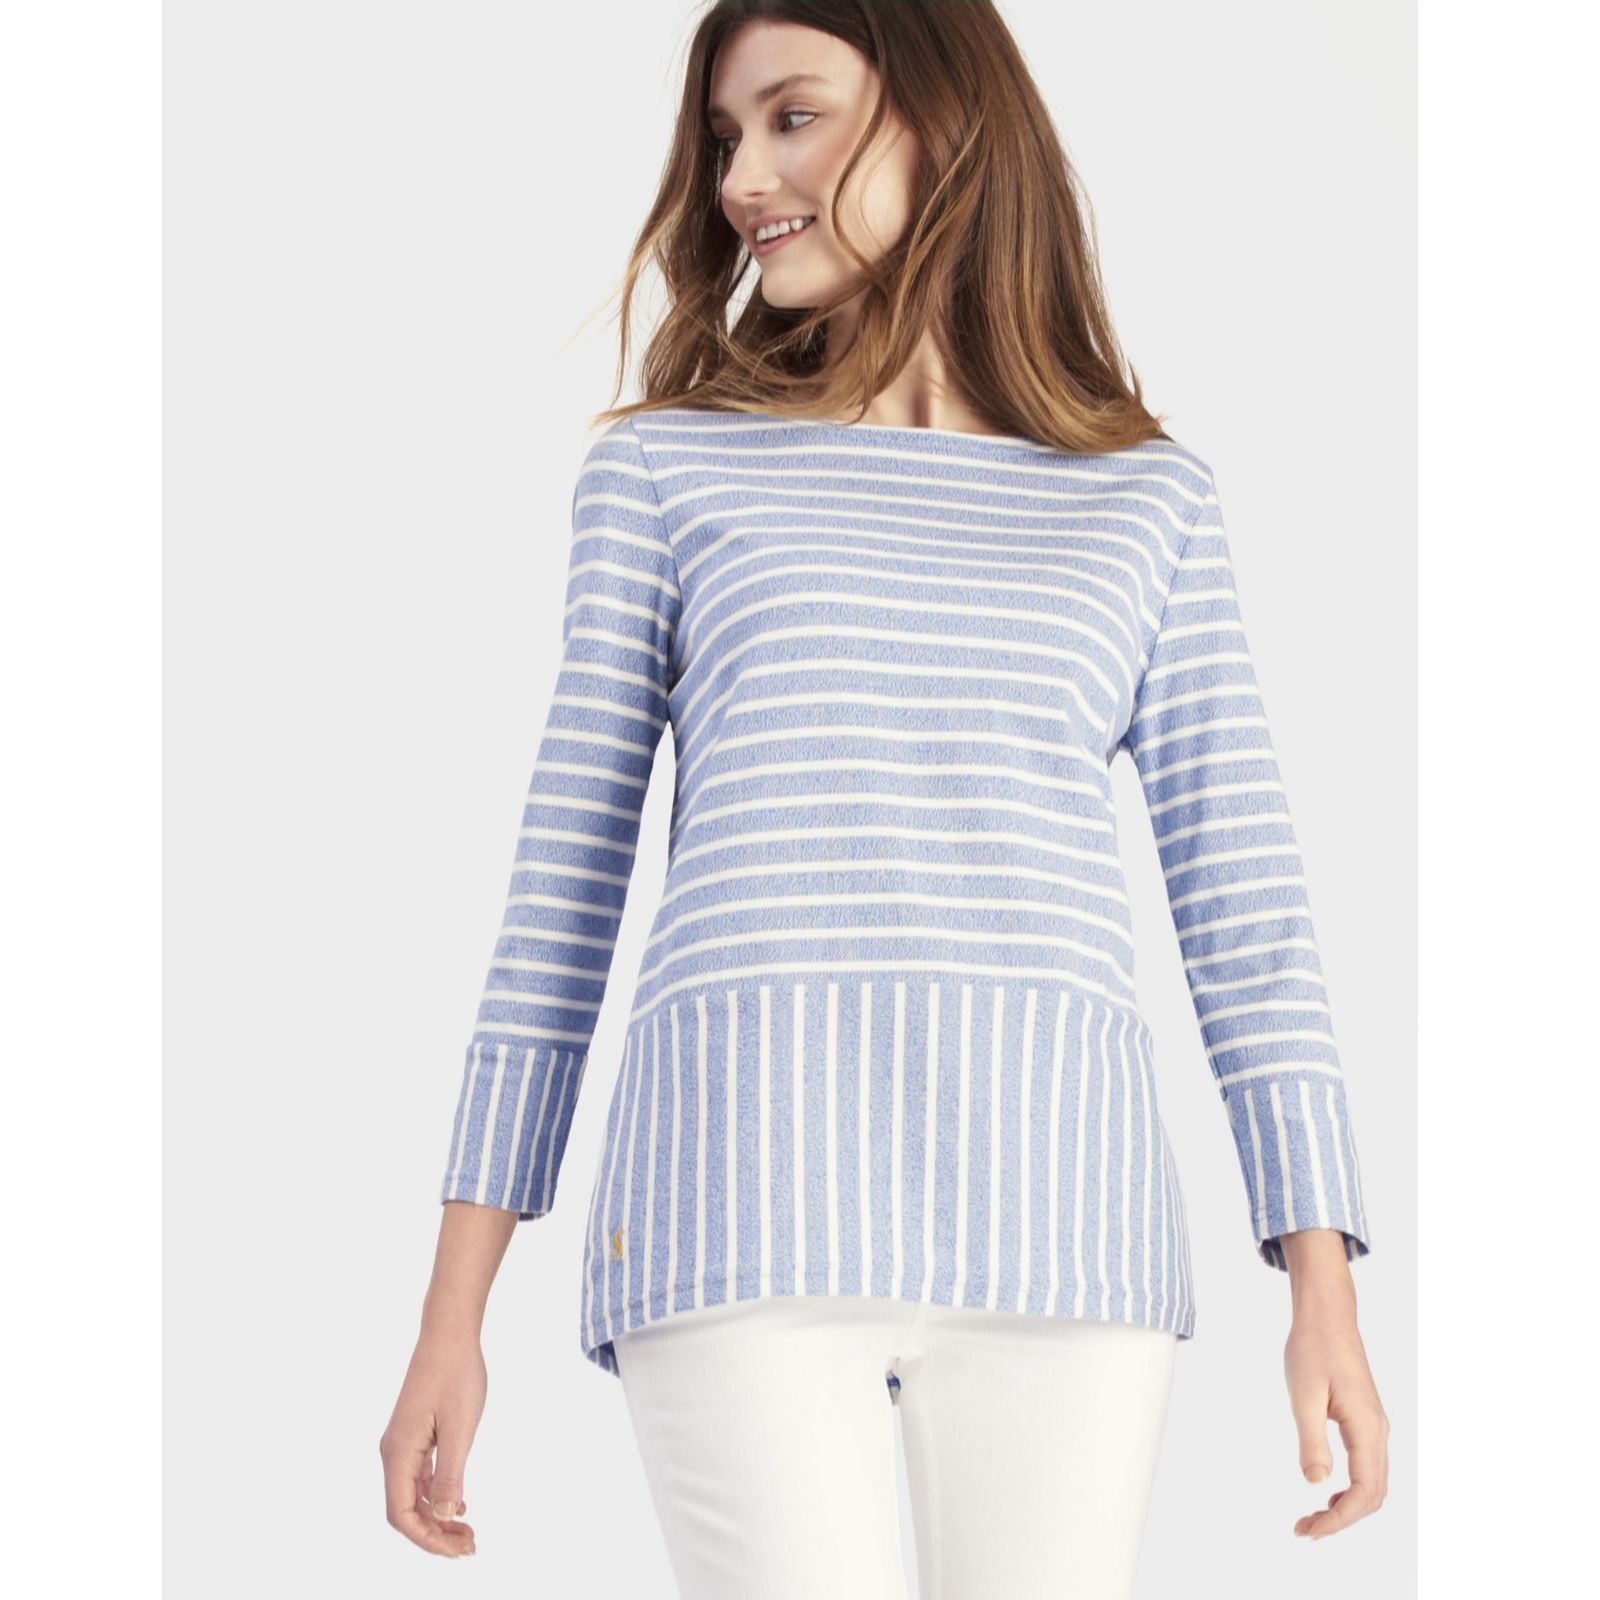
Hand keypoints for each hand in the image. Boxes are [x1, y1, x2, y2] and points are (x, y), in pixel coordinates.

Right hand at [379, 1323, 486, 1557]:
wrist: (449, 1333)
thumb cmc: (456, 1375)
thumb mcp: (460, 1428)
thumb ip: (449, 1475)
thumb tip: (442, 1518)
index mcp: (398, 1453)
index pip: (401, 1514)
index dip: (427, 1539)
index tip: (458, 1550)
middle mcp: (393, 1452)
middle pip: (405, 1510)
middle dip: (434, 1534)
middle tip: (470, 1547)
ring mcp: (402, 1443)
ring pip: (412, 1495)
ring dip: (437, 1518)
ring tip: (468, 1533)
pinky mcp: (414, 1434)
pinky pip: (419, 1477)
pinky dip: (436, 1495)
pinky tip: (459, 1504)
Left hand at [1284, 1290, 1388, 1539]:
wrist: (1327, 1315)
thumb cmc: (1313, 1348)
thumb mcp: (1304, 1395)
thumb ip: (1311, 1440)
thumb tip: (1316, 1484)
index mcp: (1366, 1427)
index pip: (1364, 1491)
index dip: (1340, 1519)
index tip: (1310, 1529)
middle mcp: (1378, 1431)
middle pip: (1372, 1494)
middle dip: (1342, 1519)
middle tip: (1304, 1530)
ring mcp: (1374, 1426)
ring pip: (1371, 1482)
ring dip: (1345, 1507)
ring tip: (1312, 1519)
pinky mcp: (1364, 1421)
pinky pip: (1366, 1467)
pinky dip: (1349, 1489)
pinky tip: (1326, 1494)